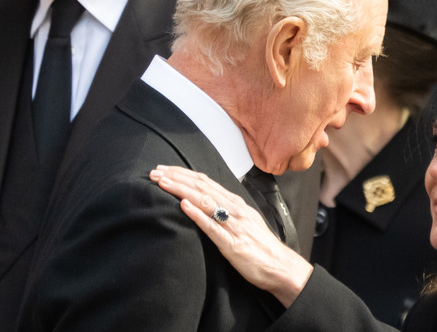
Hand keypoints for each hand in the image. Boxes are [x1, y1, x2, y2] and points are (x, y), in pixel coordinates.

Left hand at [149, 165, 312, 306]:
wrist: (281, 267)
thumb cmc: (261, 247)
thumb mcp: (244, 222)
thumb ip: (227, 211)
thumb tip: (207, 203)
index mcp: (236, 204)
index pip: (207, 182)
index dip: (184, 174)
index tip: (165, 170)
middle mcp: (235, 210)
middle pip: (202, 188)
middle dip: (177, 178)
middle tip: (155, 173)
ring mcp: (234, 226)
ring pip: (205, 202)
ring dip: (181, 190)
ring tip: (162, 183)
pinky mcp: (232, 244)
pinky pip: (212, 227)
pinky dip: (197, 214)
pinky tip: (184, 206)